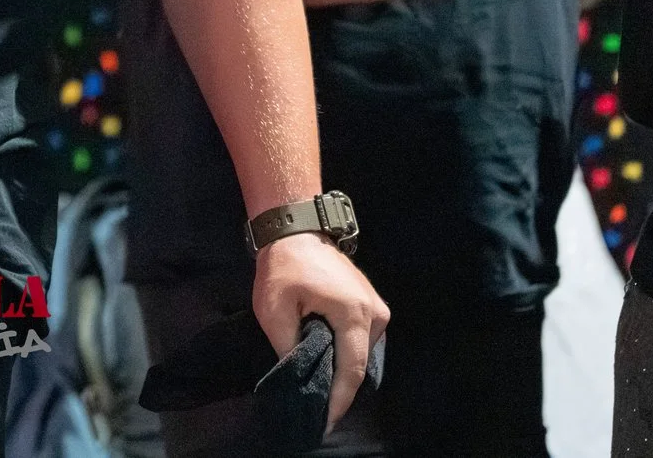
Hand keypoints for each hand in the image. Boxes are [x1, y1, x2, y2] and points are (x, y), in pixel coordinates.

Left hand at [252, 232, 388, 430]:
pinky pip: (363, 340)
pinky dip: (347, 353)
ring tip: (320, 389)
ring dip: (343, 371)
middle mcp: (375, 313)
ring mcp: (378, 307)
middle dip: (340, 390)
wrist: (296, 231)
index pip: (352, 370)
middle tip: (318, 409)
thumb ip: (288, 348)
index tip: (324, 422)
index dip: (339, 401)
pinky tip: (328, 363)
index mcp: (354, 313)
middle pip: (360, 364)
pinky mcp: (372, 304)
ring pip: (363, 353)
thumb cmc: (284, 267)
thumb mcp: (274, 310)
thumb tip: (297, 379)